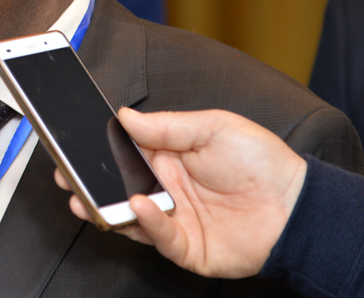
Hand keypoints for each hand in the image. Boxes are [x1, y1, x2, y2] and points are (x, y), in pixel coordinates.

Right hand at [54, 107, 306, 278]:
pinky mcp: (185, 247)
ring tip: (83, 195)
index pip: (122, 151)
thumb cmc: (262, 161)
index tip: (72, 141)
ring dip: (102, 206)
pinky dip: (144, 222)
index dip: (97, 148)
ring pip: (126, 215)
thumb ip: (168, 124)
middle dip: (86, 179)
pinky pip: (156, 236)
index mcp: (168, 156)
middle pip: (115, 185)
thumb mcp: (213, 126)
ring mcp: (172, 218)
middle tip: (65, 172)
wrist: (298, 206)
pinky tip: (138, 205)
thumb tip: (126, 116)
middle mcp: (164, 188)